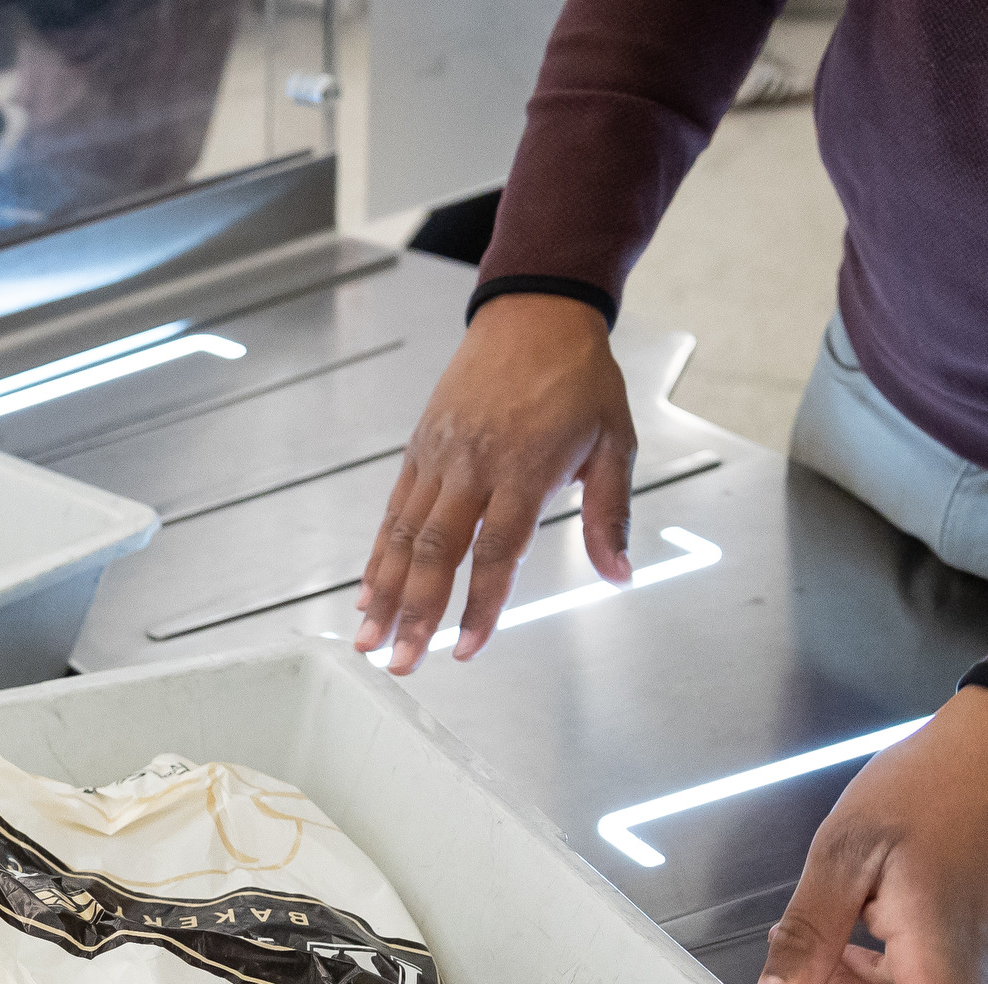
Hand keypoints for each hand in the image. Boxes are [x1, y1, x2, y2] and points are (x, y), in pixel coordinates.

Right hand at [355, 292, 638, 672]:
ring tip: (369, 641)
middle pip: (437, 553)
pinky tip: (368, 591)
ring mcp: (440, 456)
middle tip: (402, 663)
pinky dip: (378, 555)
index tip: (467, 649)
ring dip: (385, 594)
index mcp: (525, 468)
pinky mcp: (420, 448)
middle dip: (416, 614)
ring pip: (405, 536)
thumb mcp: (615, 443)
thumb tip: (619, 575)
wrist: (534, 314)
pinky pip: (394, 511)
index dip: (480, 606)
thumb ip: (611, 515)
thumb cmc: (578, 379)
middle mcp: (473, 465)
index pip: (497, 552)